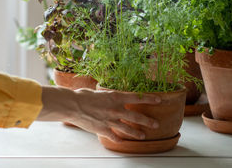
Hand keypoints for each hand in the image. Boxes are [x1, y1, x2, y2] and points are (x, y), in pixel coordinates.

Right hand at [37, 86, 160, 141]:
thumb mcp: (99, 92)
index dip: (149, 99)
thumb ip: (109, 96)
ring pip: (128, 129)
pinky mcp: (103, 130)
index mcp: (116, 96)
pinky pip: (115, 136)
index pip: (137, 97)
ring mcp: (110, 121)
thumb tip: (113, 96)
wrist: (72, 105)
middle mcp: (116, 109)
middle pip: (136, 116)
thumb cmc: (83, 96)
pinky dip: (119, 139)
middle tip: (156, 124)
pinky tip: (123, 141)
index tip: (159, 100)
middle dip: (148, 121)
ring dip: (137, 133)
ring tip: (143, 136)